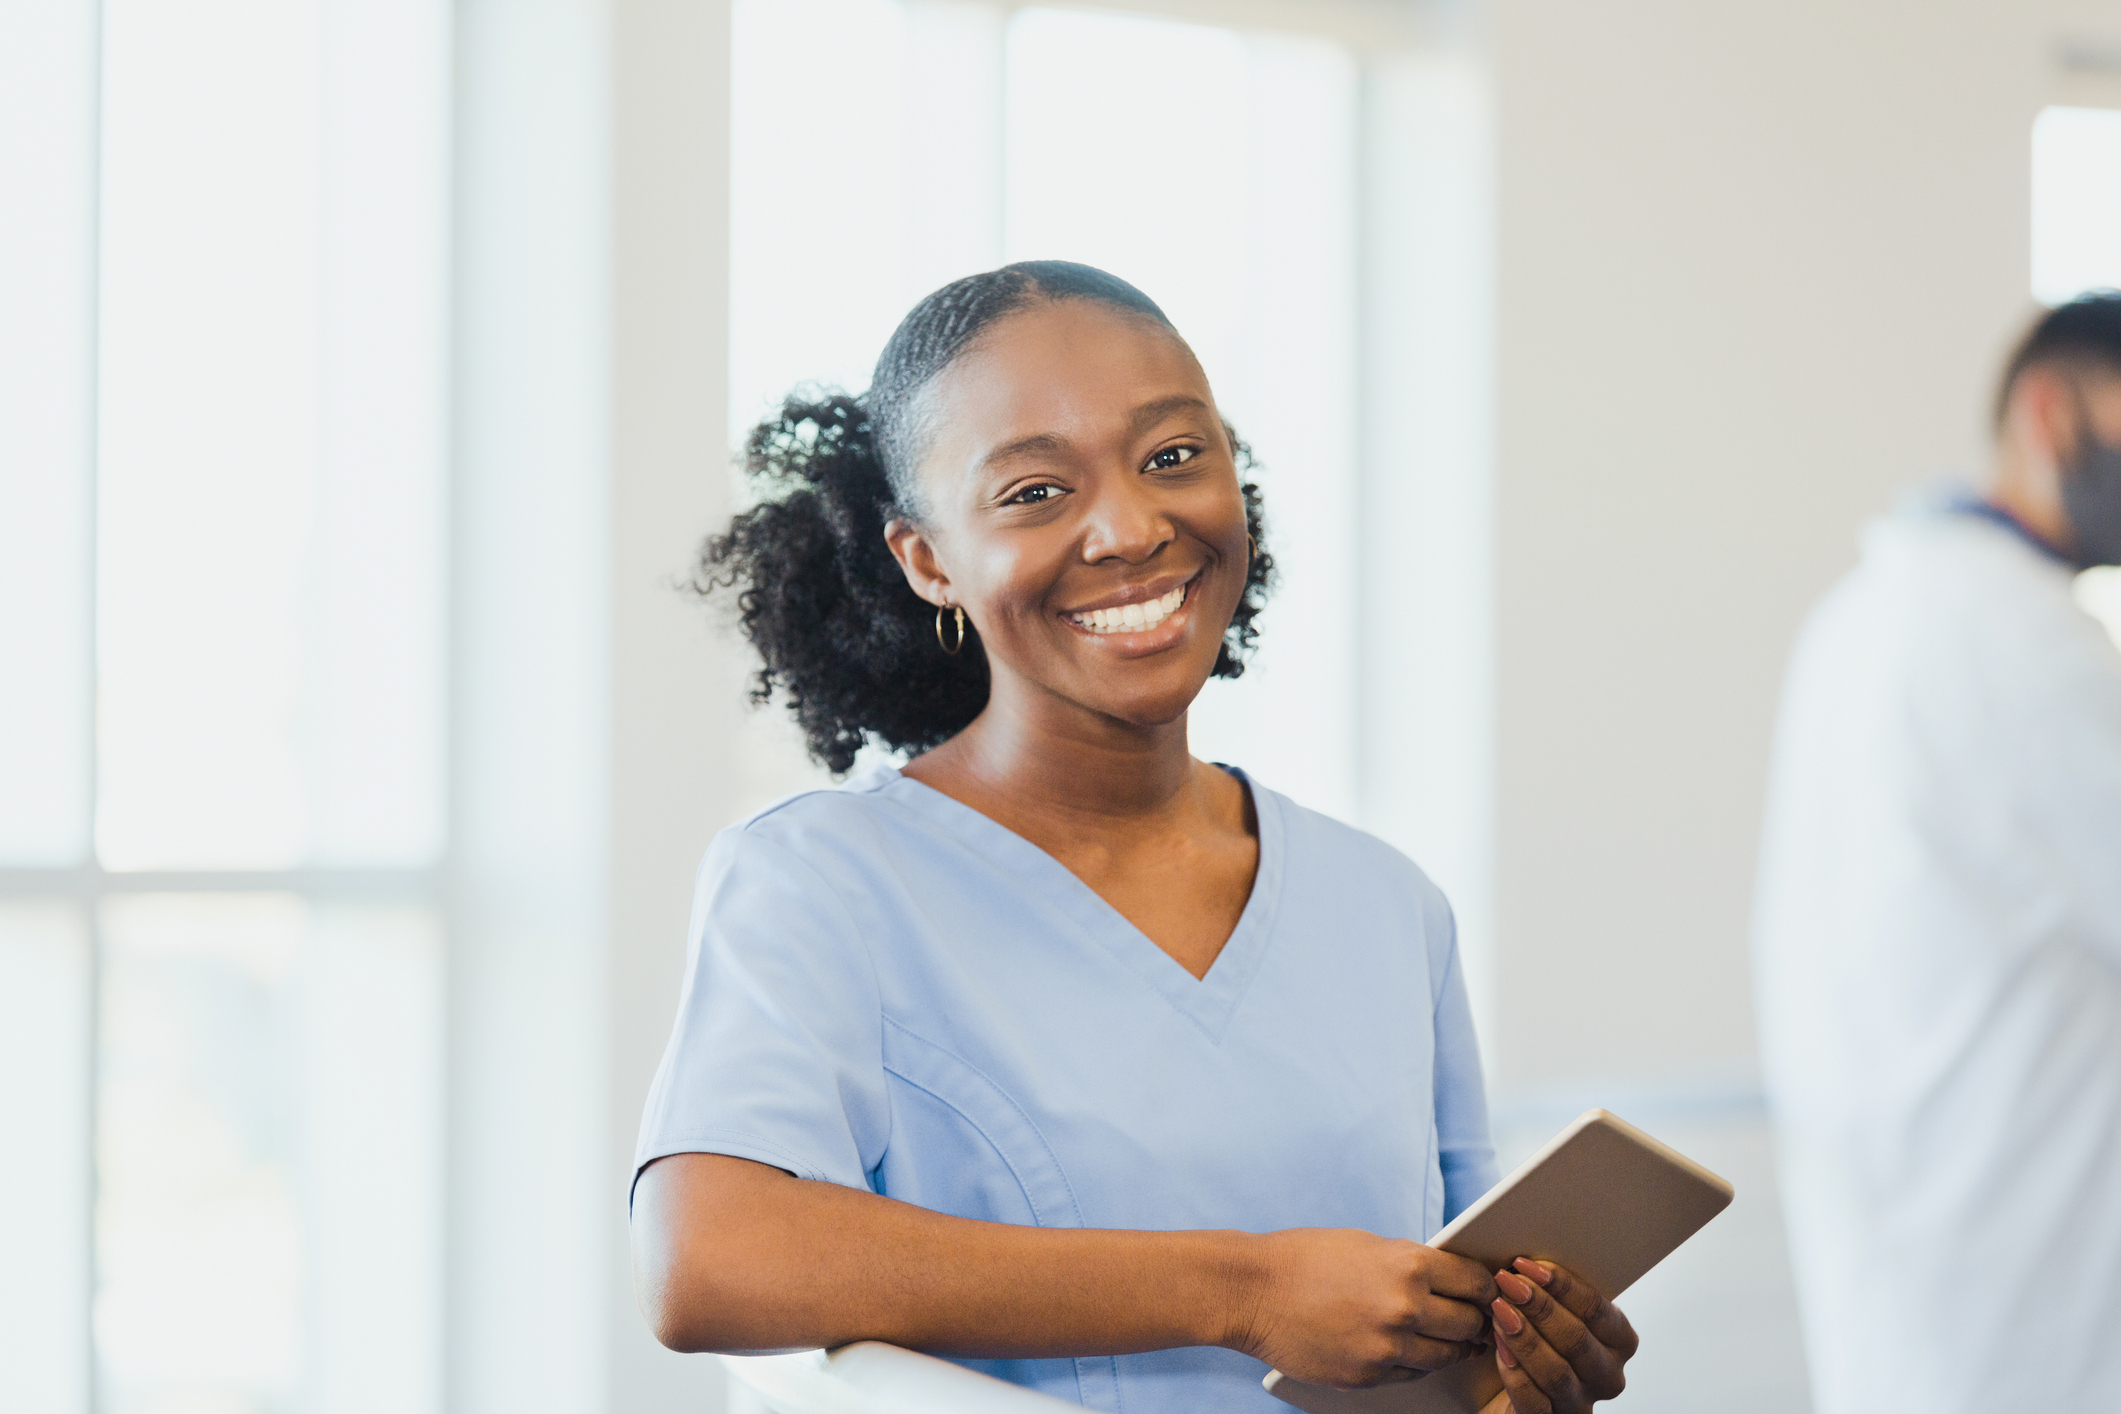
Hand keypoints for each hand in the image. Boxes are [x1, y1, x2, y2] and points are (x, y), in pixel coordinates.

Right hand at [1228, 1229, 1499, 1388]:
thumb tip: (1449, 1278)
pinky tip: (1413, 1350)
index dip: (1487, 1287)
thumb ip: (1411, 1263)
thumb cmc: (1305, 1258)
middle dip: (1477, 1320)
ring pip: (1444, 1355)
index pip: (1474, 1282)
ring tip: (1452, 1338)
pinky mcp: (1367, 1376)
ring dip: (1451, 1346)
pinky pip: (1411, 1374)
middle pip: (1469, 1323)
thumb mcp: (1367, 1245)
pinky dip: (1416, 1363)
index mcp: (1407, 1265)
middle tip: (1480, 1318)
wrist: (1252, 1291)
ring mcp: (1386, 1347)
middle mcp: (1404, 1307)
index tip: (1490, 1290)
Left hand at [1478, 1258, 1637, 1413]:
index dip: (1562, 1285)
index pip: (1597, 1310)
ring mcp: (1581, 1403)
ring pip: (1557, 1371)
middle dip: (1540, 1307)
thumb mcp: (1553, 1311)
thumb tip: (1526, 1262)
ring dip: (1524, 1337)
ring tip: (1498, 1309)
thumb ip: (1551, 1289)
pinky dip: (1515, 1372)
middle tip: (1507, 1283)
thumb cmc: (1539, 1338)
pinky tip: (1498, 1348)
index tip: (1525, 1264)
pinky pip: (1534, 1401)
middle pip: (1577, 1339)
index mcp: (1618, 1341)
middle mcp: (1608, 1376)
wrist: (1507, 1389)